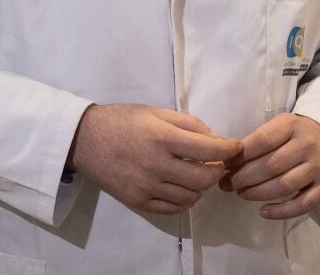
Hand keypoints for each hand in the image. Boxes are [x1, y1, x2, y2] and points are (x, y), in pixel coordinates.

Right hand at [68, 104, 243, 215]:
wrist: (84, 140)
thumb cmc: (121, 120)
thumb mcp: (155, 111)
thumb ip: (188, 123)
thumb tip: (217, 139)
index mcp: (161, 137)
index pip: (208, 149)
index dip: (229, 149)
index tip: (236, 147)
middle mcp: (156, 164)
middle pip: (204, 178)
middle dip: (218, 170)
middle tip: (217, 162)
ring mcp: (147, 186)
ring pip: (192, 196)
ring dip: (202, 186)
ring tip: (197, 174)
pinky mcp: (138, 201)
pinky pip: (173, 208)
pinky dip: (185, 200)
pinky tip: (182, 187)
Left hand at [218, 113, 319, 219]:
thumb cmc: (294, 133)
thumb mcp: (278, 125)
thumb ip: (257, 141)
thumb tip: (228, 162)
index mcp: (291, 125)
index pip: (262, 141)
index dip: (241, 156)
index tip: (225, 165)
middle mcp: (306, 145)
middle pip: (271, 165)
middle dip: (244, 178)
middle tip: (228, 184)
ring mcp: (317, 167)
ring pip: (285, 185)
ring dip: (258, 193)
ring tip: (241, 194)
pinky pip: (303, 204)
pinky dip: (282, 211)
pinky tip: (263, 212)